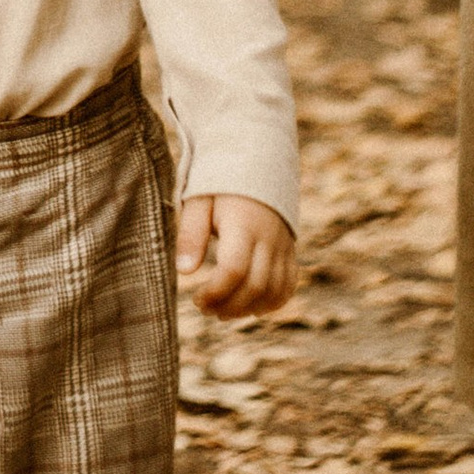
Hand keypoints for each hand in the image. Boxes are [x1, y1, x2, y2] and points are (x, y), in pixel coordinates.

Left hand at [178, 193, 296, 316]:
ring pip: (274, 290)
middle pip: (255, 286)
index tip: (196, 299)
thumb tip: (184, 272)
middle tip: (205, 308)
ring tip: (223, 311)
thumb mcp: (199, 200)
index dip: (215, 292)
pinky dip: (272, 302)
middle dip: (229, 306)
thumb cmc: (221, 183)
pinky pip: (289, 284)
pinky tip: (250, 307)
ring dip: (249, 309)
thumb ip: (191, 234)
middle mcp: (268, 237)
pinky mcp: (290, 250)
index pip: (233, 270)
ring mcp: (283, 245)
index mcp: (243, 223)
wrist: (257, 162)